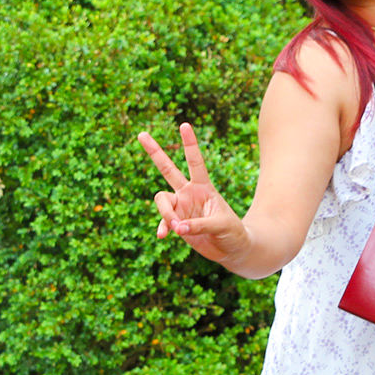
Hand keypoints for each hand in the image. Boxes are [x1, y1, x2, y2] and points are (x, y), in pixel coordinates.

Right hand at [138, 123, 247, 266]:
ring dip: (166, 214)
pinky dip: (162, 227)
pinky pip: (163, 222)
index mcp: (204, 187)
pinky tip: (163, 236)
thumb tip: (177, 227)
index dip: (190, 143)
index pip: (195, 161)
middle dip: (154, 152)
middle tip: (141, 134)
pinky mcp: (176, 223)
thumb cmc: (234, 233)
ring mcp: (181, 207)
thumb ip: (199, 225)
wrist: (232, 250)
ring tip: (176, 228)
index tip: (184, 125)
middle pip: (167, 168)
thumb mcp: (222, 226)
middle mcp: (189, 193)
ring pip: (161, 200)